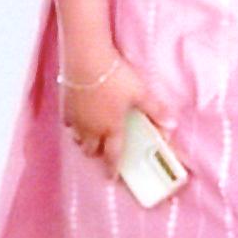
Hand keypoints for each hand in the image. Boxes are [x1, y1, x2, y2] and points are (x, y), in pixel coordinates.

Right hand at [61, 51, 176, 178]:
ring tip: (90, 137)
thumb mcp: (140, 92)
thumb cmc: (115, 77)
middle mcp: (92, 128)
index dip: (112, 169)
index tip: (111, 178)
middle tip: (103, 152)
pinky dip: (73, 126)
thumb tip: (172, 124)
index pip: (112, 155)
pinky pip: (67, 123)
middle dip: (97, 154)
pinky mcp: (65, 105)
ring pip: (77, 139)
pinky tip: (77, 119)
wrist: (87, 59)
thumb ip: (155, 110)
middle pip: (91, 151)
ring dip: (84, 142)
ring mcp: (76, 118)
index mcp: (111, 128)